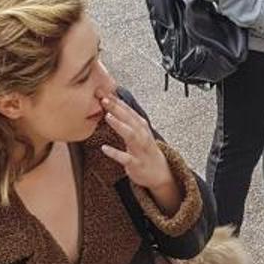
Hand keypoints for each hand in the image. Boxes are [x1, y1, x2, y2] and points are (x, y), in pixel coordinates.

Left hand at [99, 95, 178, 209]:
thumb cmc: (146, 149)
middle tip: (103, 98)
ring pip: (130, 135)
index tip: (104, 90)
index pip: (128, 110)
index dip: (116, 100)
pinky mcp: (137, 164)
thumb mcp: (139, 131)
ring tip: (107, 117)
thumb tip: (112, 103)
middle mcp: (142, 135)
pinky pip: (126, 158)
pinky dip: (115, 153)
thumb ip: (127, 119)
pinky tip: (104, 148)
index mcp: (141, 126)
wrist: (160, 172)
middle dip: (116, 108)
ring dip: (119, 125)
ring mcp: (140, 149)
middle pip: (129, 118)